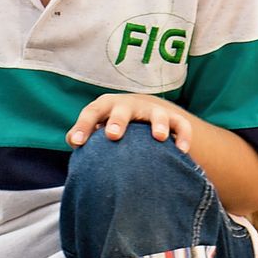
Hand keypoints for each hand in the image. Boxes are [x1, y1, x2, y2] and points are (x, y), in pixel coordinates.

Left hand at [69, 94, 195, 150]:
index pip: (92, 112)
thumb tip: (73, 141)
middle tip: (113, 135)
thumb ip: (82, 133)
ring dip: (158, 124)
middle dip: (118, 121)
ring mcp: (152, 111)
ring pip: (157, 115)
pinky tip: (182, 151)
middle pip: (123, 110)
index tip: (78, 143)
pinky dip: (183, 136)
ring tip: (159, 138)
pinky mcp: (172, 119)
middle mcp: (129, 106)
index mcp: (106, 106)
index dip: (84, 126)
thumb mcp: (96, 124)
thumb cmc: (110, 123)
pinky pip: (181, 126)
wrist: (140, 111)